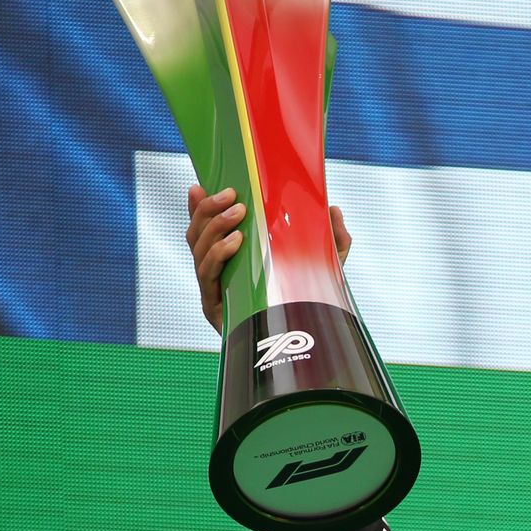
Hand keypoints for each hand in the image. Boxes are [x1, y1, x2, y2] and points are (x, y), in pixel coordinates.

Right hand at [184, 186, 351, 331]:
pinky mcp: (215, 306)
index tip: (200, 185)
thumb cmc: (306, 302)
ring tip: (238, 214)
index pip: (205, 229)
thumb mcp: (322, 267)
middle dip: (209, 210)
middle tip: (233, 196)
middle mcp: (217, 273)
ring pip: (199, 250)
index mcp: (231, 259)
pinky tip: (236, 242)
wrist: (303, 346)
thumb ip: (331, 239)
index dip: (198, 207)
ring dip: (215, 227)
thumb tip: (334, 209)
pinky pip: (209, 274)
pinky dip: (219, 254)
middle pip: (196, 235)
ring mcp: (214, 289)